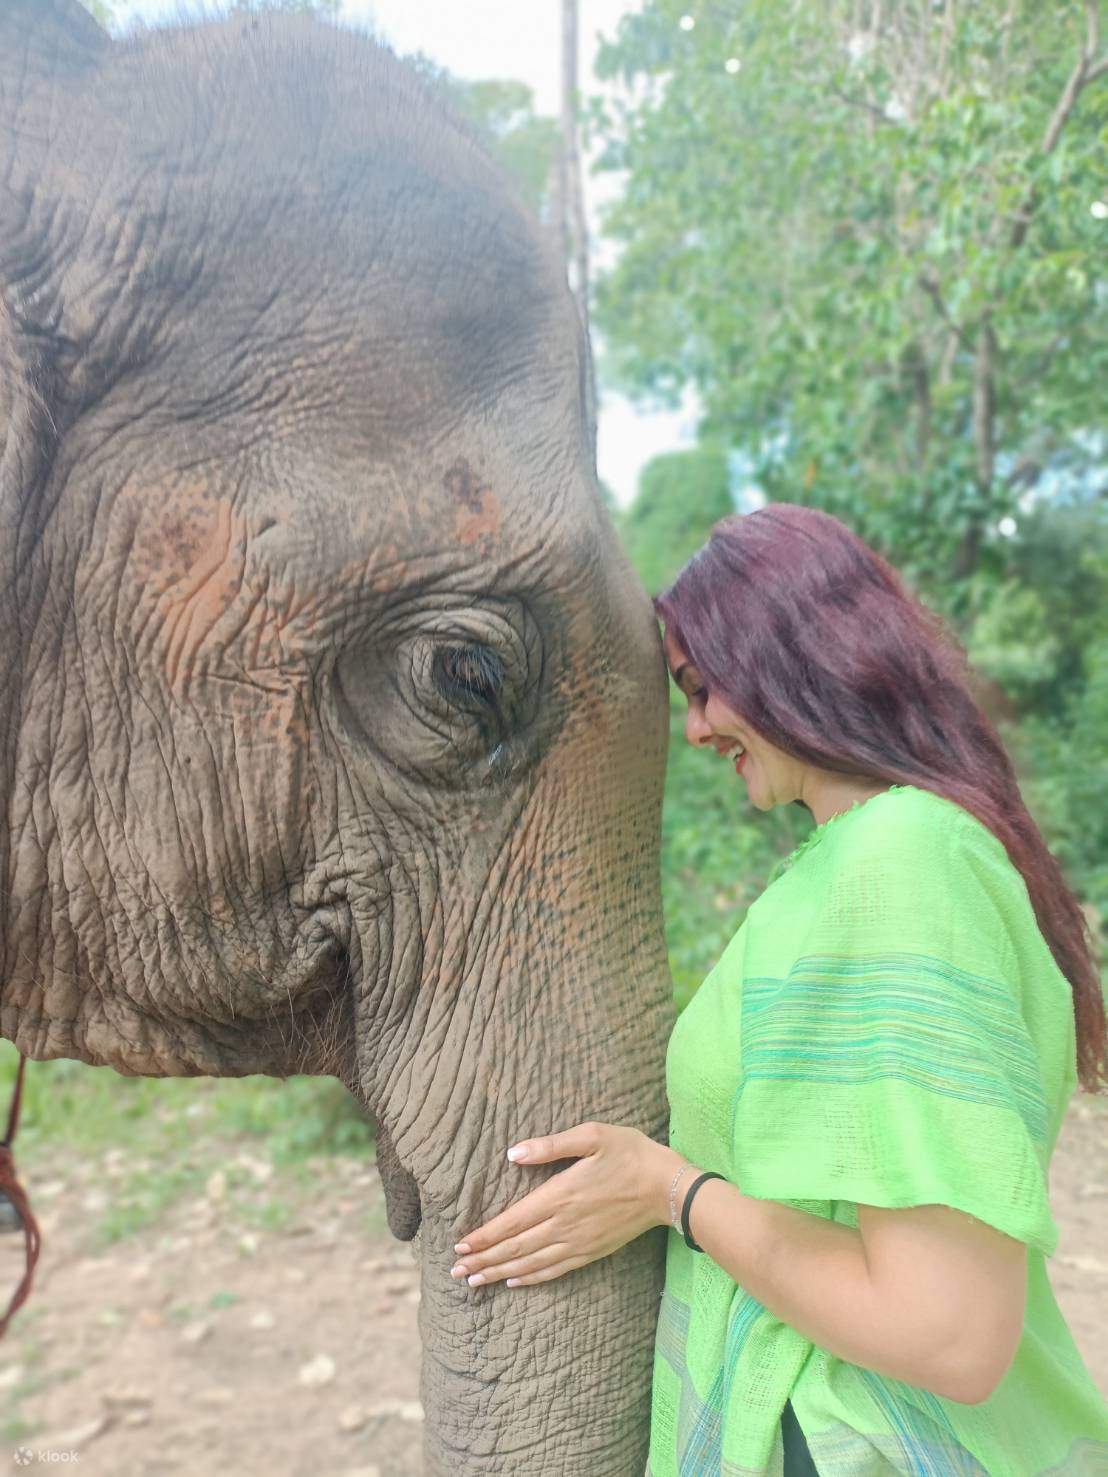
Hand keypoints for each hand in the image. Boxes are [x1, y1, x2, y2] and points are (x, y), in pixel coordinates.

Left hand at [451, 1122, 682, 1289]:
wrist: (666, 1187)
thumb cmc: (629, 1153)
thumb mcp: (592, 1135)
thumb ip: (550, 1145)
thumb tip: (513, 1153)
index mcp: (560, 1194)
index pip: (512, 1221)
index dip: (484, 1235)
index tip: (460, 1245)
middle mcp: (564, 1224)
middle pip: (515, 1247)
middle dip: (483, 1260)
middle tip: (457, 1271)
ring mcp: (578, 1243)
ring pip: (530, 1263)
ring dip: (499, 1273)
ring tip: (475, 1282)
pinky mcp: (591, 1252)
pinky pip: (554, 1270)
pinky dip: (531, 1277)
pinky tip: (514, 1281)